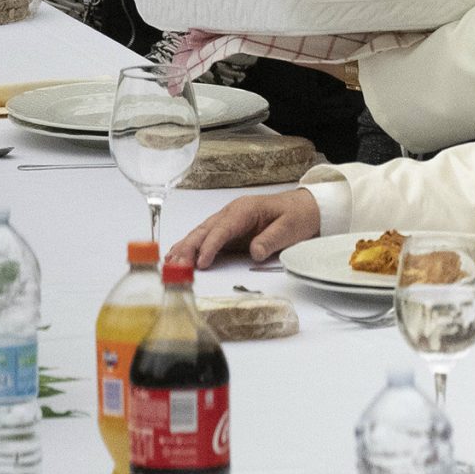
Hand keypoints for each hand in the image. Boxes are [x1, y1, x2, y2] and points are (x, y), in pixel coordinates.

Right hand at [170, 189, 321, 269]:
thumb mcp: (289, 228)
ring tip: (170, 262)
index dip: (209, 246)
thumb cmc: (297, 215)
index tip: (201, 262)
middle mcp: (232, 213)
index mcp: (244, 210)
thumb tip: (255, 251)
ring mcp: (229, 222)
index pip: (222, 229)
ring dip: (185, 247)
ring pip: (201, 233)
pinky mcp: (230, 232)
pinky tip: (179, 255)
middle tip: (175, 265)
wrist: (305, 208)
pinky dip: (192, 247)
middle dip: (188, 247)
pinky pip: (207, 239)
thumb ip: (271, 239)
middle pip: (205, 230)